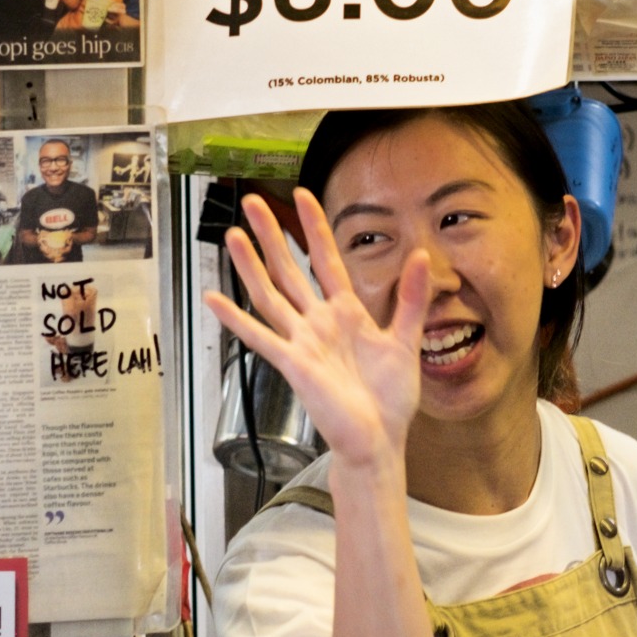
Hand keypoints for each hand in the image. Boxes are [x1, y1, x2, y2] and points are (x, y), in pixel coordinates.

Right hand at [206, 188, 432, 472]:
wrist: (379, 439)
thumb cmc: (390, 399)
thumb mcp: (406, 341)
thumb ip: (411, 299)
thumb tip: (422, 257)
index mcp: (347, 314)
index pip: (326, 261)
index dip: (314, 229)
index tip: (301, 197)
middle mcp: (319, 323)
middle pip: (289, 270)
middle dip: (272, 236)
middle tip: (253, 203)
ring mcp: (303, 342)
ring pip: (271, 295)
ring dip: (250, 266)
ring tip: (232, 235)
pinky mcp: (294, 364)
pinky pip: (260, 337)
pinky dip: (236, 319)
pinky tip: (214, 299)